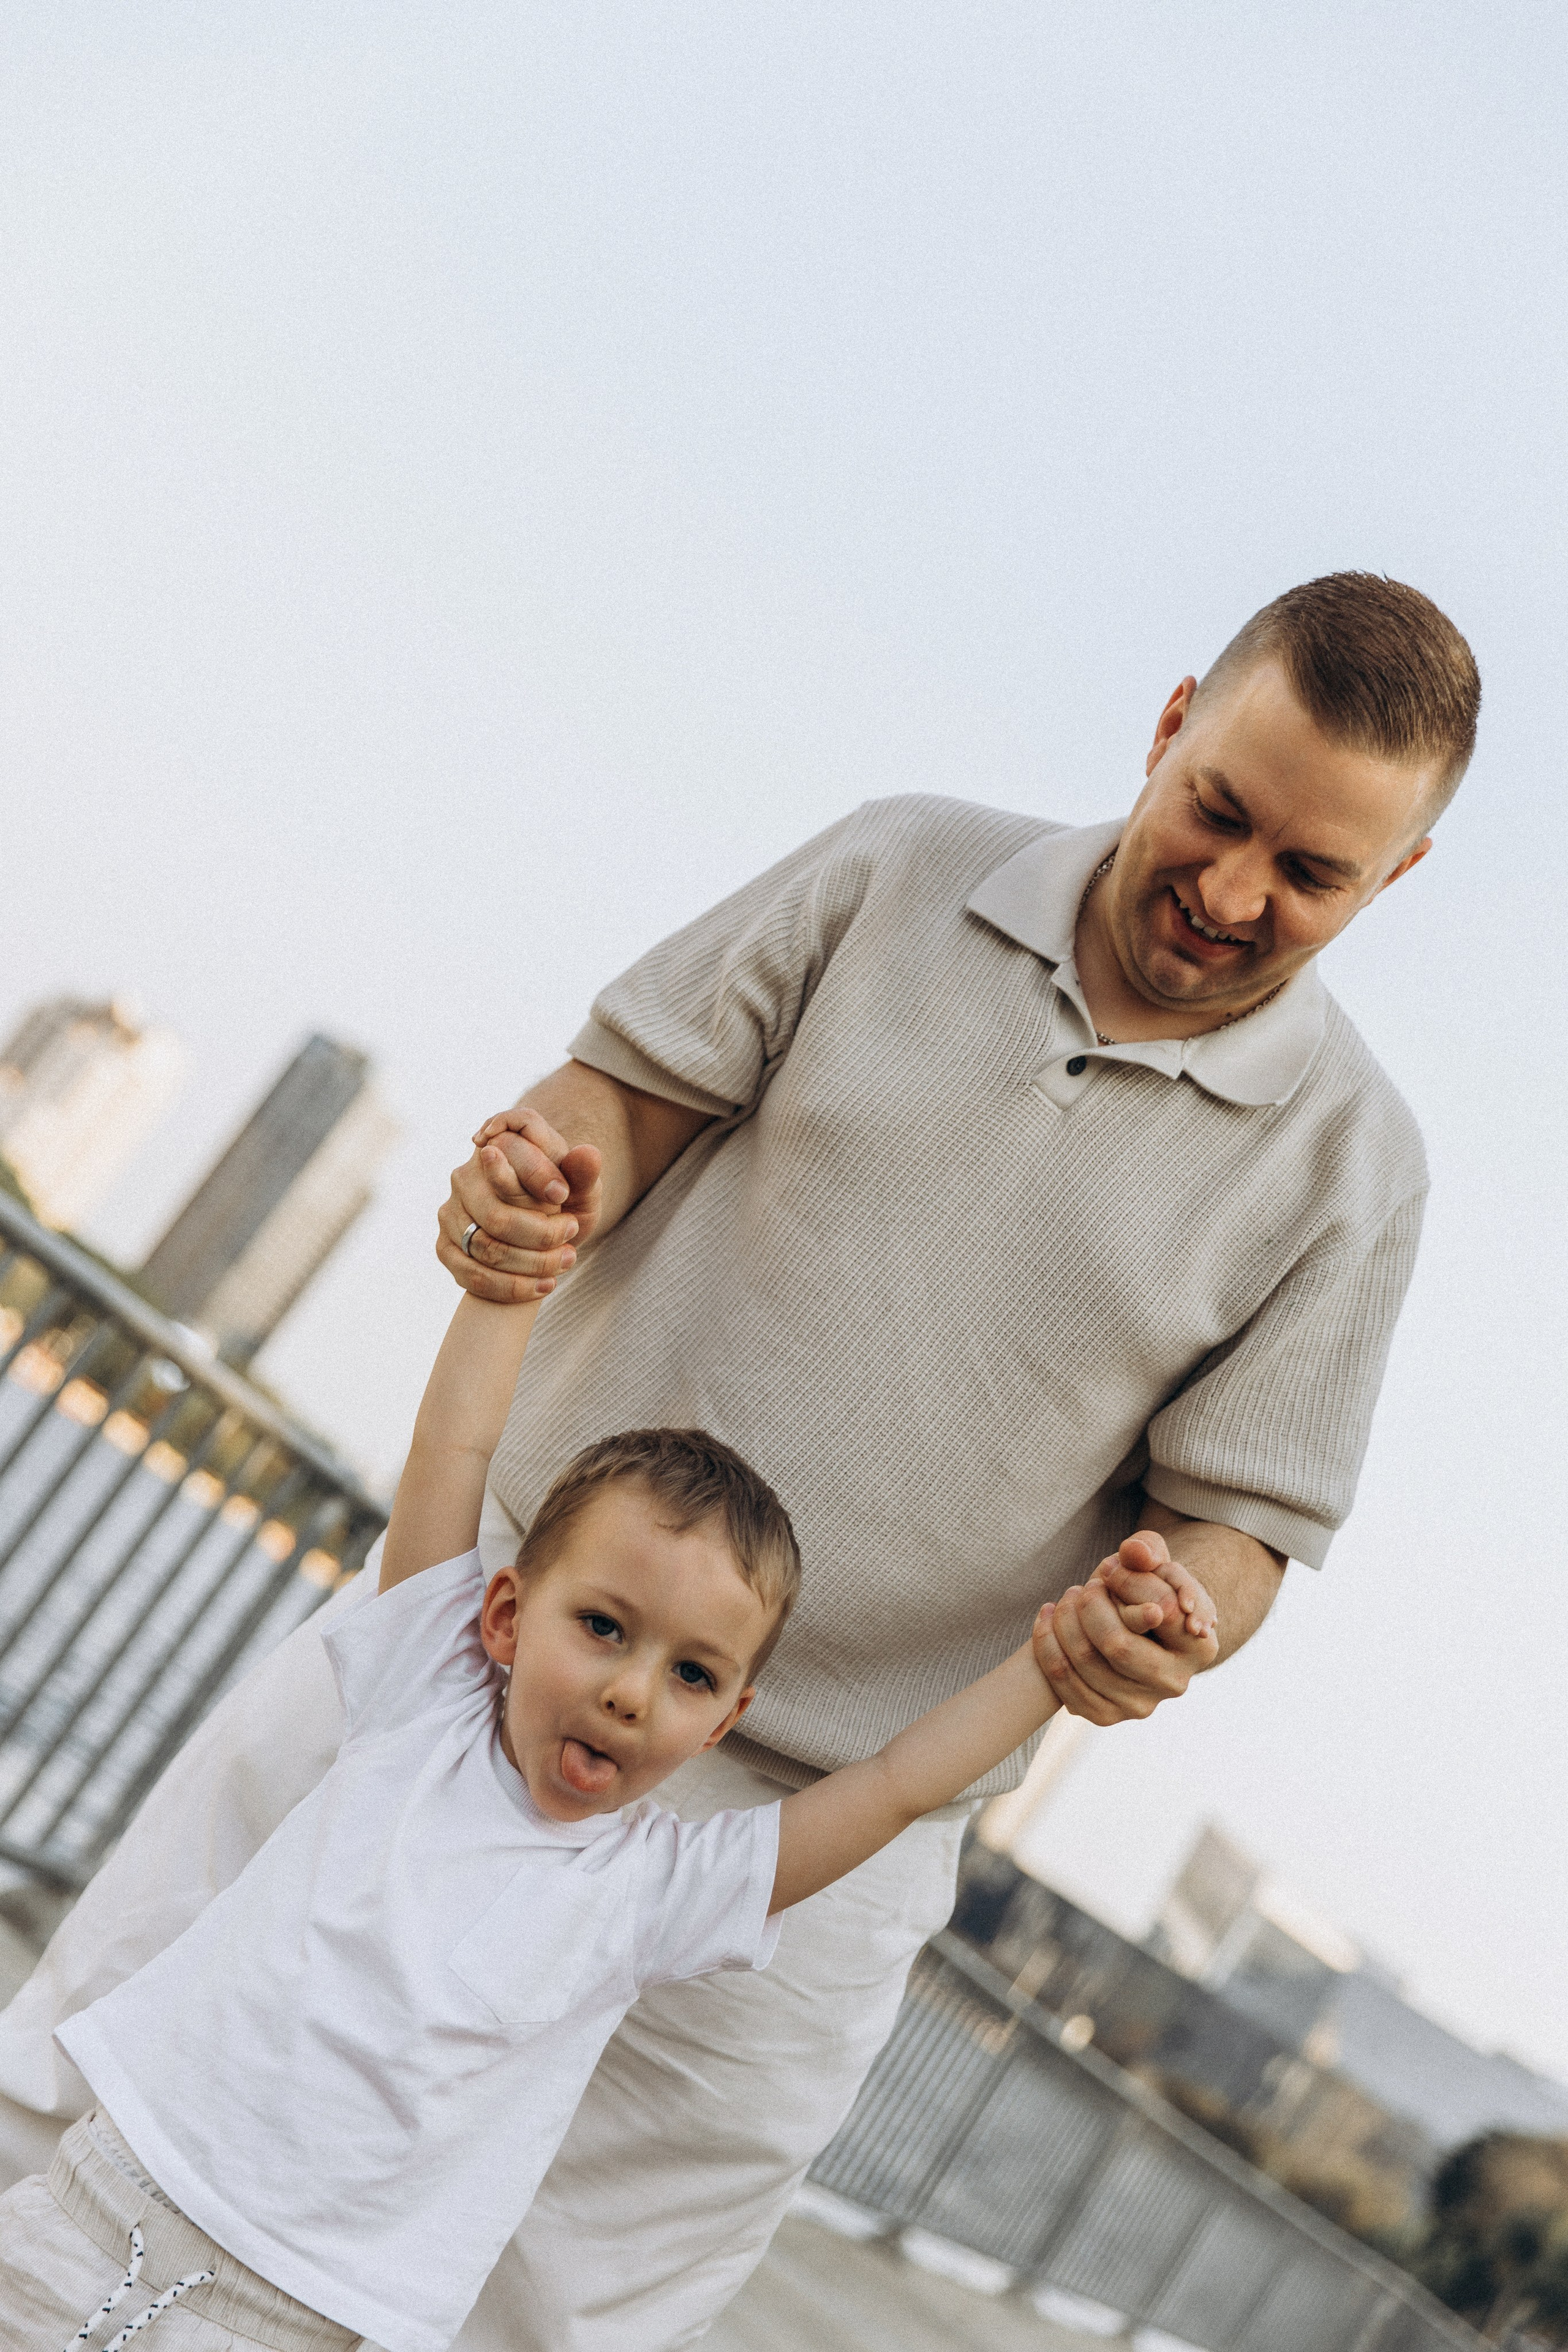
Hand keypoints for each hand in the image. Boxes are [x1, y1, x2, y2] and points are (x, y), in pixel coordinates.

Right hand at [436, 1109, 602, 1303]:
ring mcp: (451, 1210)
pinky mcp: (444, 1245)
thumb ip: (582, 1173)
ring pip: (486, 1246)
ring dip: (532, 1263)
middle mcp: (467, 1174)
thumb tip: (588, 1153)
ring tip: (565, 1260)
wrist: (543, 1232)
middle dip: (541, 1233)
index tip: (563, 1197)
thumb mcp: (580, 1188)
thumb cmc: (562, 1203)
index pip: (508, 1149)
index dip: (536, 1173)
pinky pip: (472, 1273)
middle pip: (496, 1213)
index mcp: (499, 1146)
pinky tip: (542, 1286)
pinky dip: (512, 1286)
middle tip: (572, 1234)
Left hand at [1031, 1529, 1219, 1726]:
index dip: (1128, 1583)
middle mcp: (1175, 1683)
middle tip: (1085, 1586)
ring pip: (1084, 1660)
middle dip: (1090, 1606)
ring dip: (1064, 1619)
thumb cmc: (1144, 1591)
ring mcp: (1140, 1705)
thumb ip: (1147, 1550)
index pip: (1160, 1608)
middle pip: (1117, 1644)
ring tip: (1067, 1597)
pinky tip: (1047, 1617)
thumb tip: (1134, 1552)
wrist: (1129, 1632)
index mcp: (1199, 1646)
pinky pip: (1062, 1680)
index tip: (1113, 1571)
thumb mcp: (1152, 1563)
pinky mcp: (1106, 1716)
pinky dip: (1046, 1642)